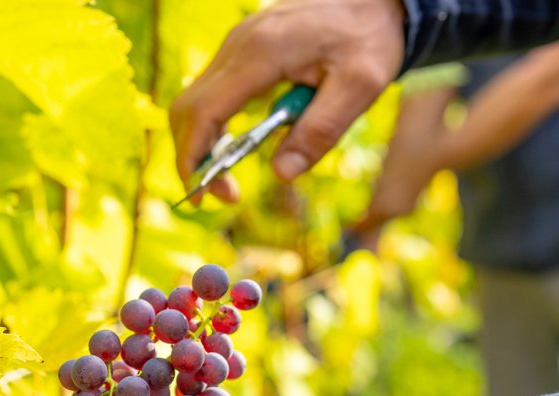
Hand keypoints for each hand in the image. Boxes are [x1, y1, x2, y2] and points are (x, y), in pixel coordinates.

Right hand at [169, 0, 405, 202]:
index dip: (193, 158)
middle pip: (187, 109)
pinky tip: (242, 143)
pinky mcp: (243, 49)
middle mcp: (238, 45)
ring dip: (204, 143)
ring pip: (195, 101)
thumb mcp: (360, 87)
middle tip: (223, 194)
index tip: (203, 195)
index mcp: (261, 54)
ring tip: (230, 175)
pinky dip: (216, 124)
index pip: (204, 112)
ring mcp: (237, 45)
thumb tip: (282, 174)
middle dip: (193, 157)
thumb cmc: (370, 37)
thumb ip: (321, 131)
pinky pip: (213, 91)